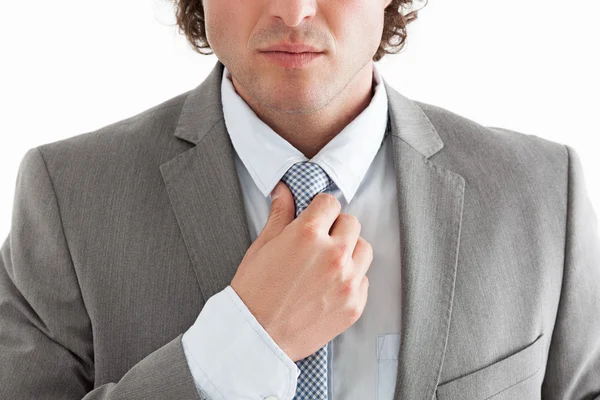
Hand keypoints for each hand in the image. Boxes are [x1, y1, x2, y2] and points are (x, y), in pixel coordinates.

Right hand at [230, 181, 372, 361]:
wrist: (257, 336)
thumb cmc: (254, 292)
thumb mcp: (262, 246)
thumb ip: (280, 216)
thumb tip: (284, 192)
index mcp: (308, 234)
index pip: (330, 203)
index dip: (320, 209)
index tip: (316, 217)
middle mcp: (333, 254)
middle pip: (351, 223)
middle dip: (336, 228)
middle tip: (319, 242)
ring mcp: (347, 281)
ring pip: (363, 249)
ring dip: (349, 251)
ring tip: (328, 263)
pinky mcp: (355, 304)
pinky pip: (364, 279)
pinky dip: (351, 279)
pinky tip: (329, 286)